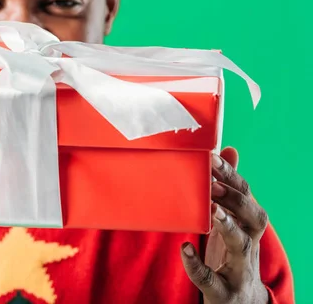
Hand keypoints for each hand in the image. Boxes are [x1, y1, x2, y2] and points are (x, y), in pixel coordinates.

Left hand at [180, 147, 269, 303]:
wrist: (239, 303)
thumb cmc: (231, 254)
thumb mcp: (233, 221)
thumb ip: (230, 189)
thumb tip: (230, 150)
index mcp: (249, 224)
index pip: (246, 195)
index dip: (231, 176)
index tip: (211, 157)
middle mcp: (251, 243)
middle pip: (253, 217)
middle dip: (236, 199)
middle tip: (214, 184)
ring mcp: (240, 268)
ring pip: (242, 245)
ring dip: (228, 226)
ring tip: (211, 210)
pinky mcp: (225, 290)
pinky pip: (211, 278)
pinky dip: (197, 265)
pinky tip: (184, 249)